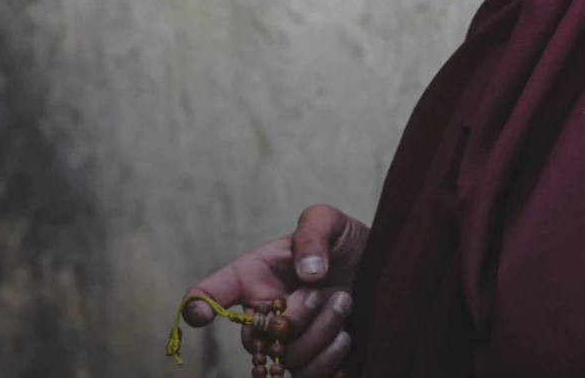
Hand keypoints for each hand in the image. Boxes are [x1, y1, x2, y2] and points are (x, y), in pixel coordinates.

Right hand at [182, 204, 369, 377]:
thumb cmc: (346, 243)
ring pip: (287, 359)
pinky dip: (331, 362)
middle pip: (254, 337)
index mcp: (257, 274)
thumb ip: (312, 234)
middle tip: (322, 293)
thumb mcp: (328, 221)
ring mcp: (289, 341)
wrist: (386, 268)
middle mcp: (267, 312)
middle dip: (293, 317)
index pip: (215, 292)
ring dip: (320, 334)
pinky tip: (347, 336)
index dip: (199, 304)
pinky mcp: (315, 362)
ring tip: (345, 302)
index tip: (198, 313)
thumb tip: (307, 274)